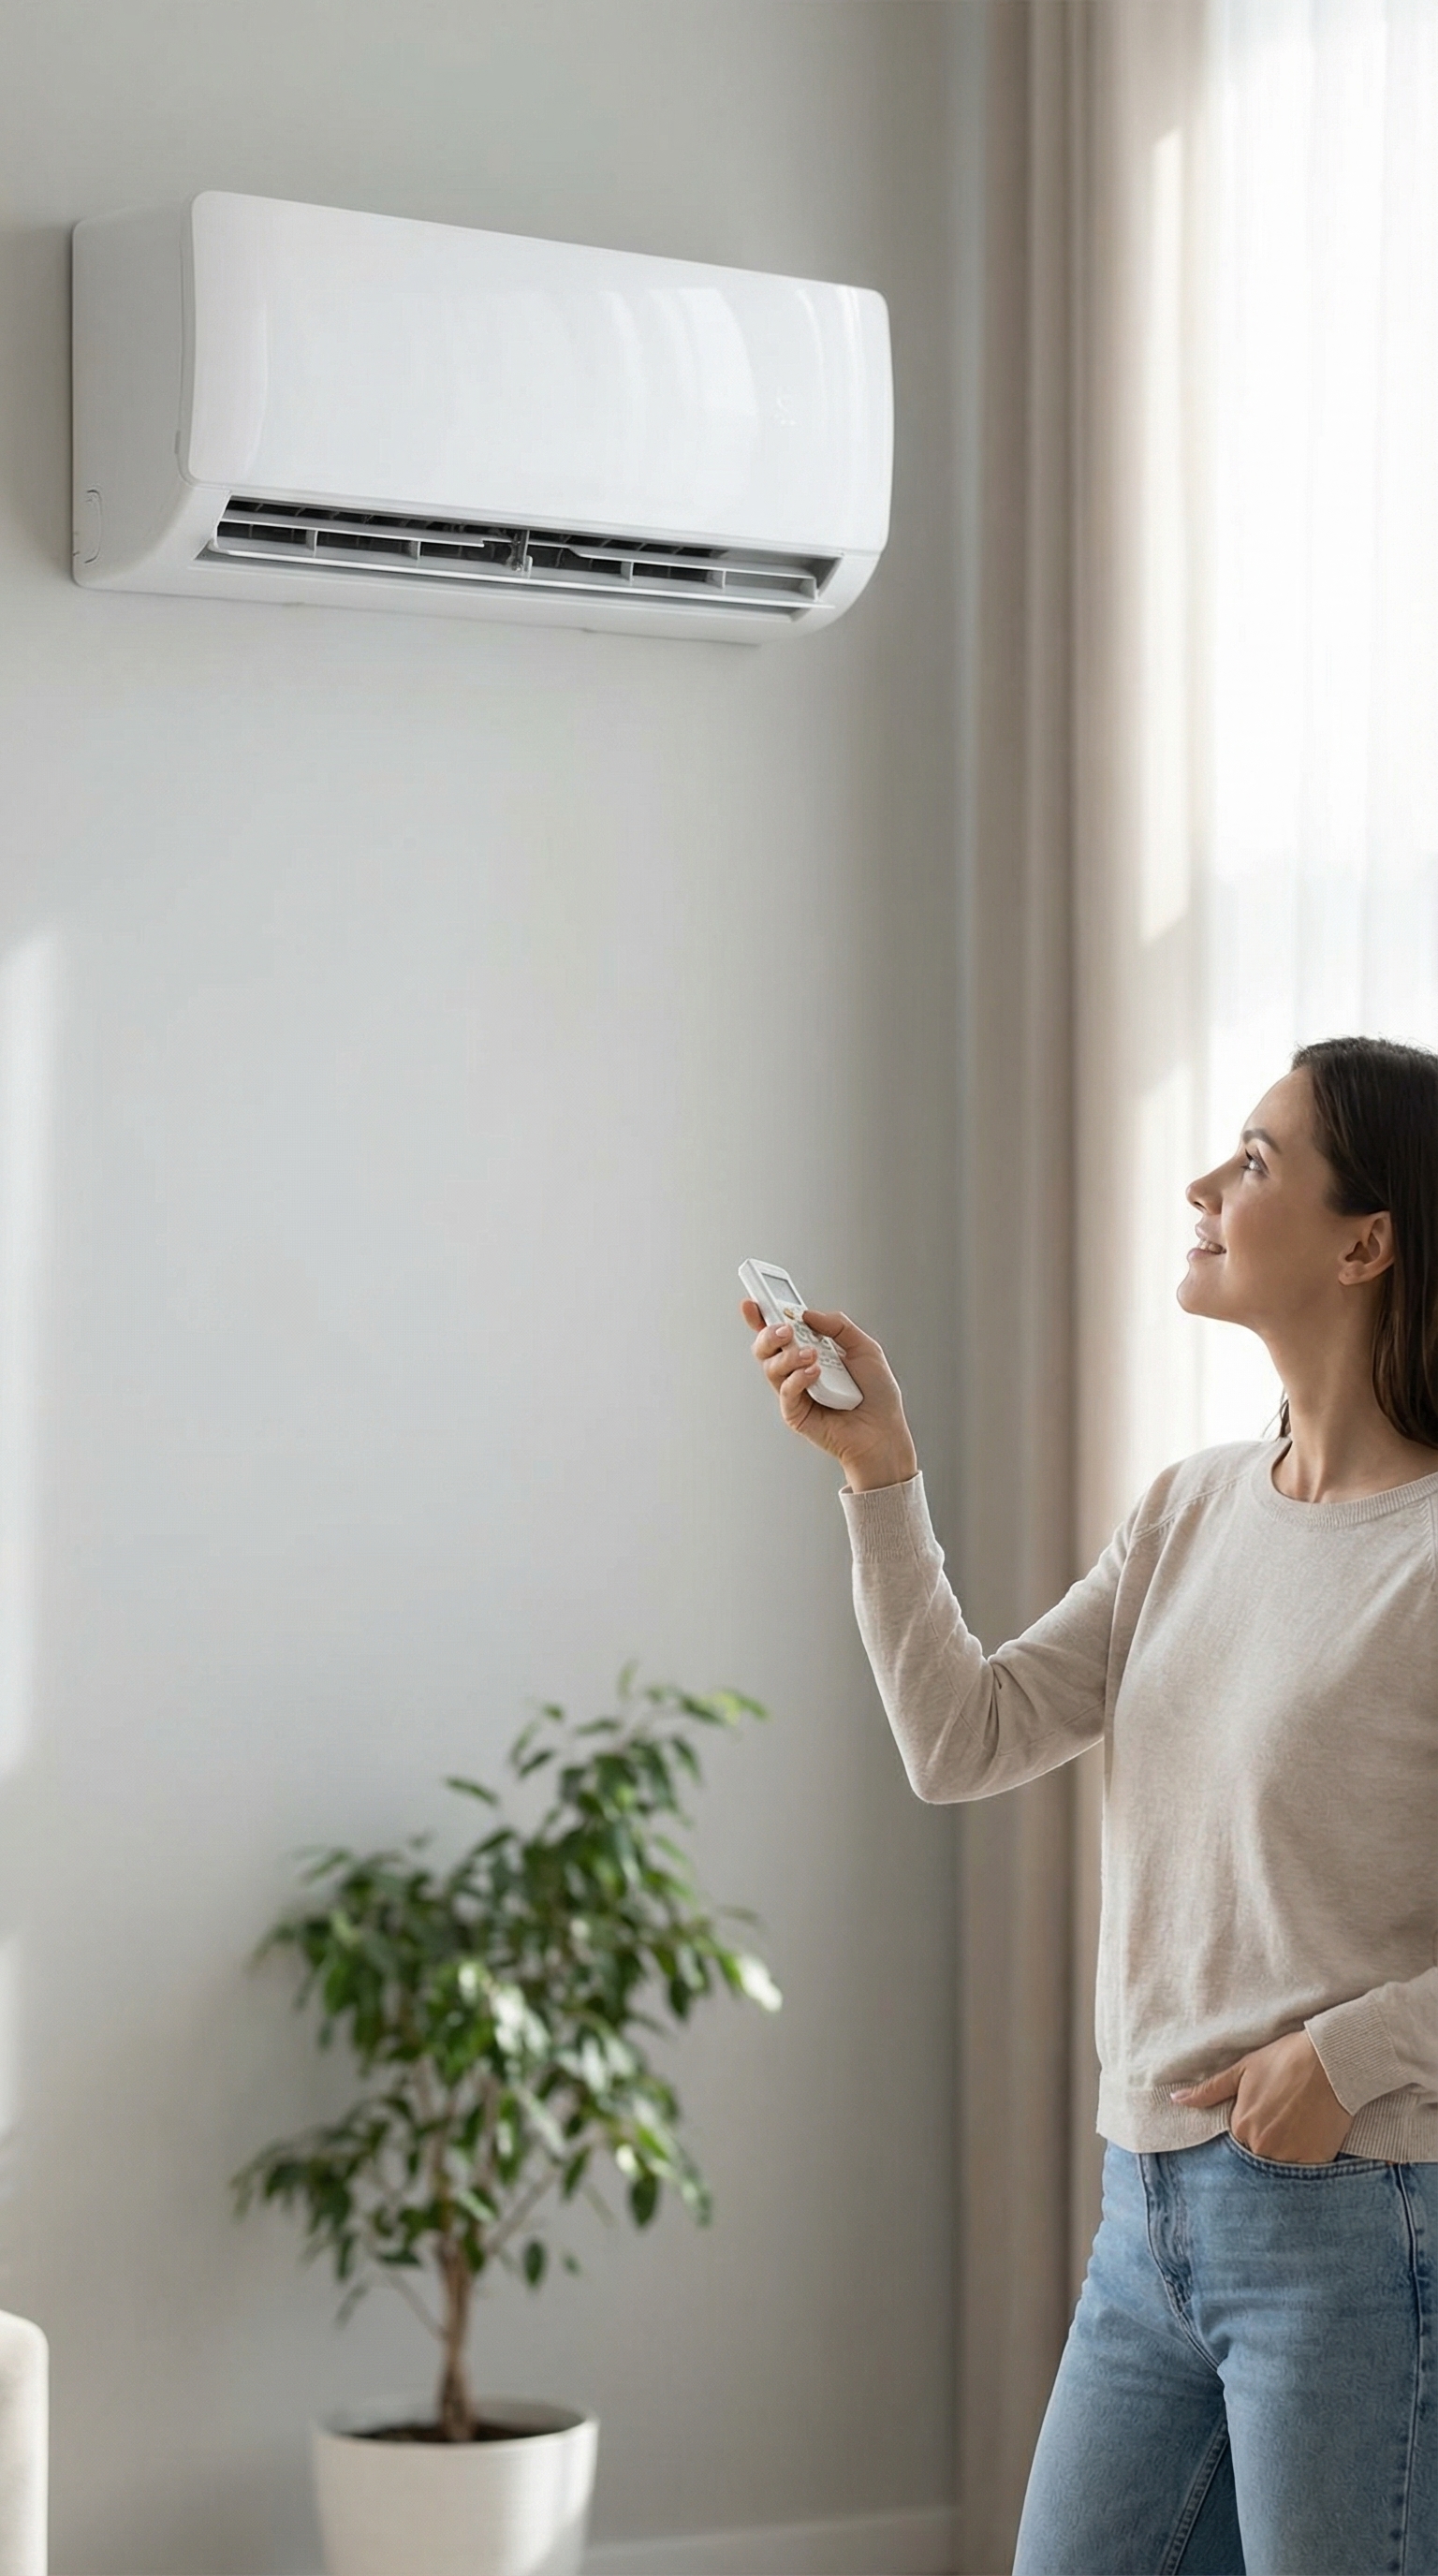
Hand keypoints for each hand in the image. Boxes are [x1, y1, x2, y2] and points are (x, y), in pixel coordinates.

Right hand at [740, 1299, 918, 1490]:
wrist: (884, 1431)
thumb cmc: (877, 1395)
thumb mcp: (865, 1348)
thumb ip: (838, 1326)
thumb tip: (808, 1314)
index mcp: (811, 1352)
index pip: (780, 1331)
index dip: (762, 1315)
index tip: (753, 1300)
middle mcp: (798, 1371)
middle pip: (766, 1348)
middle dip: (768, 1333)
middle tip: (785, 1329)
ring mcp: (795, 1392)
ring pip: (771, 1367)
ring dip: (788, 1356)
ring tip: (811, 1354)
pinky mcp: (795, 1414)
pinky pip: (786, 1392)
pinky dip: (798, 1379)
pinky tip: (815, 1373)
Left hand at [1169, 2028, 1351, 2162]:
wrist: (1329, 2062)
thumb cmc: (1285, 2061)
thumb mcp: (1242, 2071)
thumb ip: (1209, 2091)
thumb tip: (1176, 2100)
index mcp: (1241, 2126)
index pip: (1236, 2143)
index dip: (1248, 2130)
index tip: (1262, 2117)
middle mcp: (1262, 2147)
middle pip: (1257, 2157)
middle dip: (1264, 2146)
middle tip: (1282, 2123)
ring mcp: (1289, 2156)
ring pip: (1279, 2168)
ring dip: (1284, 2155)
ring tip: (1297, 2129)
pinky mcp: (1316, 2161)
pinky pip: (1305, 2173)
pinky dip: (1305, 2161)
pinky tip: (1311, 2138)